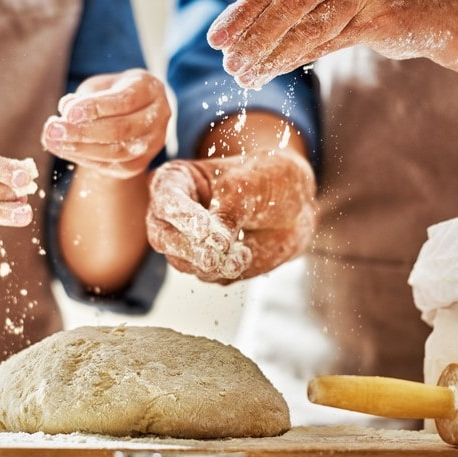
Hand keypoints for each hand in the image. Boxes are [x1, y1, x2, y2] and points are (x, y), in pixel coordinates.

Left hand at [41, 69, 171, 177]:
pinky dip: (86, 159)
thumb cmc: (113, 92)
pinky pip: (114, 166)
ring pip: (118, 153)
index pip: (124, 101)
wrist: (134, 112)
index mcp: (150, 89)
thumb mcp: (100, 85)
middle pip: (121, 129)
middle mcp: (159, 117)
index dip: (95, 107)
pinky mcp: (141, 163)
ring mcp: (153, 143)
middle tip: (54, 129)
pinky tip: (65, 150)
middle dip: (84, 131)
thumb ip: (85, 96)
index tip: (67, 111)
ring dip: (81, 149)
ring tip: (53, 141)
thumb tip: (65, 110)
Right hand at [146, 148, 316, 283]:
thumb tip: (216, 244)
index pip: (166, 200)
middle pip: (162, 237)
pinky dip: (226, 270)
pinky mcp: (204, 265)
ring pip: (183, 262)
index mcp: (175, 181)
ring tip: (242, 254)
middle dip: (188, 248)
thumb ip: (229, 212)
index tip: (204, 228)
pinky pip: (207, 276)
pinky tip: (246, 255)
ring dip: (212, 263)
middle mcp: (173, 214)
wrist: (295, 206)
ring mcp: (186, 243)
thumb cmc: (267, 180)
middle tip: (211, 257)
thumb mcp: (250, 185)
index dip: (182, 215)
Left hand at [207, 0, 450, 87]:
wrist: (438, 7)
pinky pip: (330, 43)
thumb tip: (239, 33)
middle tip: (227, 62)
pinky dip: (296, 60)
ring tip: (245, 76)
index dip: (244, 9)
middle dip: (253, 36)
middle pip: (289, 0)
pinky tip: (273, 73)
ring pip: (308, 25)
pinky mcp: (382, 16)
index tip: (217, 38)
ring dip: (271, 54)